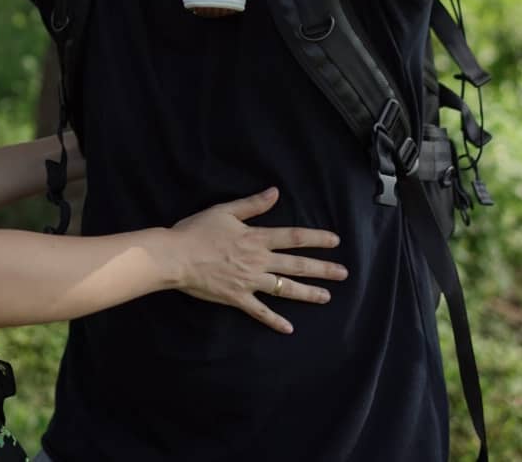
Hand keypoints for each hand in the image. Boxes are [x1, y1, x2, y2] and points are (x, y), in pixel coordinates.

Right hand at [169, 187, 346, 333]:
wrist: (177, 256)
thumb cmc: (198, 230)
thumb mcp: (224, 211)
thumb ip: (252, 204)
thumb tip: (275, 193)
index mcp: (256, 238)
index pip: (293, 237)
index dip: (316, 239)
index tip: (335, 241)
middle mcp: (259, 261)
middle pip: (296, 265)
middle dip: (322, 269)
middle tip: (343, 274)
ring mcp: (250, 282)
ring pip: (285, 289)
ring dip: (307, 293)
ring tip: (326, 297)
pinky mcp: (238, 298)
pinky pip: (260, 311)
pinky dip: (275, 321)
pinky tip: (289, 328)